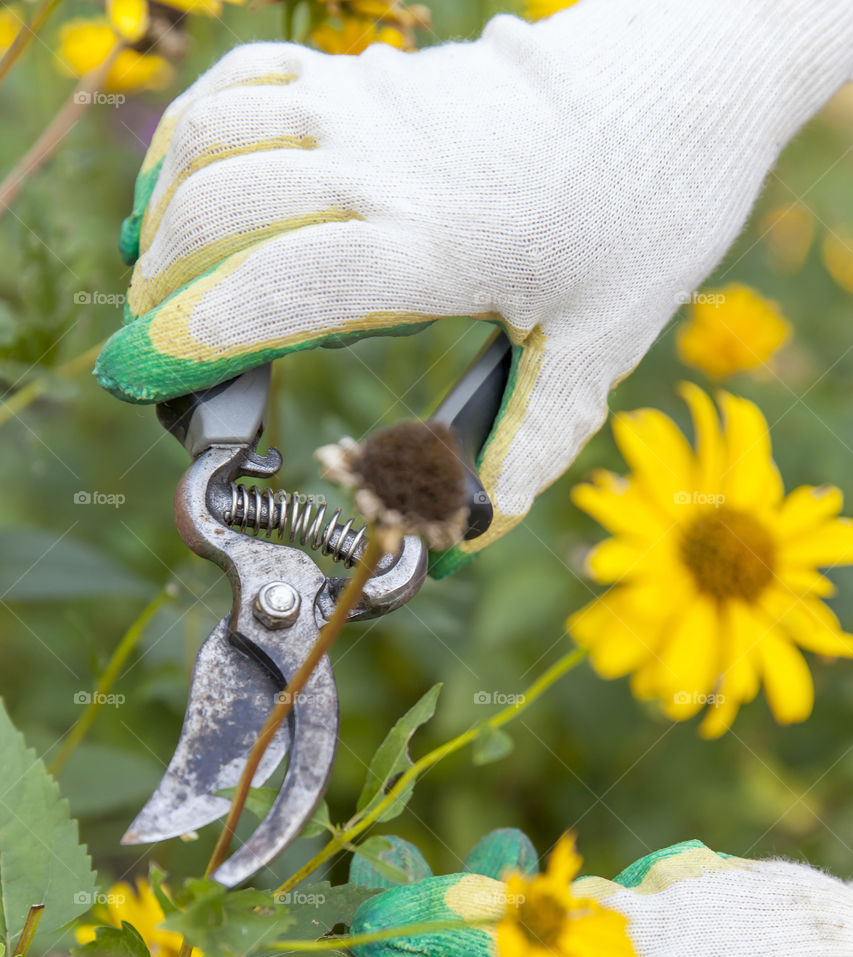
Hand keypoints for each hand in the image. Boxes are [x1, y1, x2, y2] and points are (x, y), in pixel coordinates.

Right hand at [95, 0, 850, 553]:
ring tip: (155, 280)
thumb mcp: (600, 346)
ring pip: (216, 142)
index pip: (278, 287)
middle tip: (149, 357)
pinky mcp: (371, 76)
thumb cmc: (652, 209)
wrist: (682, 81)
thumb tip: (474, 528)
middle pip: (220, 214)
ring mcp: (368, 109)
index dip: (194, 338)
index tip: (147, 380)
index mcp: (434, 245)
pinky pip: (248, 82)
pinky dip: (195, 132)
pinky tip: (188, 186)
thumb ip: (528, 440)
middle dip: (160, 291)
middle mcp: (382, 168)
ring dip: (164, 211)